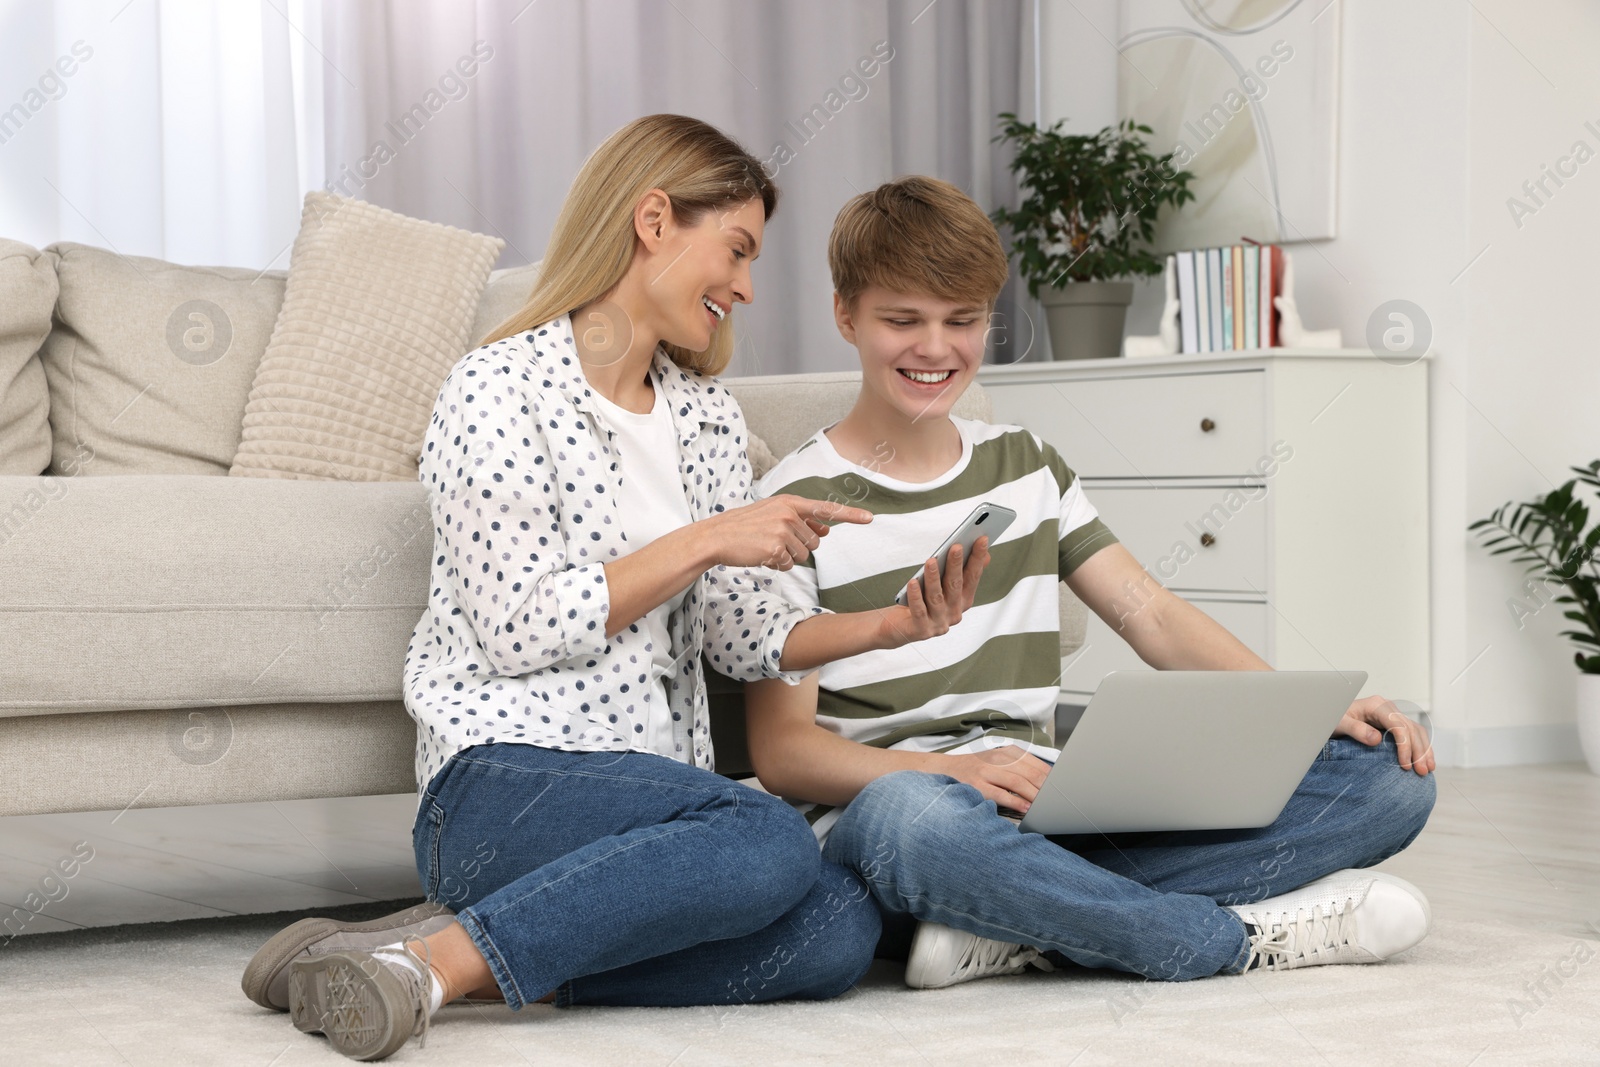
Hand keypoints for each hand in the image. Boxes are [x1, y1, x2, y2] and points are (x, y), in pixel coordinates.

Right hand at [702, 494, 871, 568]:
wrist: (718, 536)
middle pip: (815, 541)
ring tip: (767, 547)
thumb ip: (800, 519)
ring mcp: (782, 530)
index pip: (826, 508)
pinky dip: (778, 565)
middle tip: (776, 541)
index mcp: (790, 502)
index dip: (850, 514)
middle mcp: (789, 514)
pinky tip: (762, 555)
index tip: (870, 518)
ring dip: (788, 557)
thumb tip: (826, 530)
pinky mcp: (775, 548)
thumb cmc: (745, 526)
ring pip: (803, 555)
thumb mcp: (773, 514)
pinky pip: (789, 565)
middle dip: (799, 546)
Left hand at [876, 538, 990, 647]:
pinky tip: (912, 582)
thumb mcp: (944, 586)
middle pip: (955, 586)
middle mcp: (954, 613)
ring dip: (934, 578)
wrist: (899, 628)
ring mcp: (939, 623)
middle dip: (956, 565)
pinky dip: (916, 596)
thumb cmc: (922, 601)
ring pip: (936, 597)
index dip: (978, 559)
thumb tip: (984, 555)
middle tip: (956, 547)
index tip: (981, 540)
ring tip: (931, 561)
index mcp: (963, 601)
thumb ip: (962, 572)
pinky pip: (919, 610)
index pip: (973, 577)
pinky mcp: (922, 630)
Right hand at [932, 745, 1052, 811]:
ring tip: (1044, 807)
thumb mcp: (1000, 762)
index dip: (1051, 779)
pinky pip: (1000, 793)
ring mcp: (986, 770)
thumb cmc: (978, 770)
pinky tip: (1025, 809)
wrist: (946, 770)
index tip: (1062, 791)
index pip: (1036, 765)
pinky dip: (1015, 802)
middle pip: (1030, 773)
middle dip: (1046, 789)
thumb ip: (1021, 770)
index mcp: (1008, 752)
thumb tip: (1048, 783)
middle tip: (1057, 801)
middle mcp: (998, 758)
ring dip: (1034, 796)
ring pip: (1017, 782)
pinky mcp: (976, 784)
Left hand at [1333, 695, 1434, 775]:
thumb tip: (1377, 740)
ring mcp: (1393, 714)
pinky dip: (1421, 746)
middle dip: (1418, 751)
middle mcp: (1388, 708)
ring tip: (1428, 768)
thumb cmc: (1334, 718)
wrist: (1331, 714)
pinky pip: (1413, 733)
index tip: (1405, 764)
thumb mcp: (1341, 724)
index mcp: (1377, 705)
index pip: (1398, 725)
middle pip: (1411, 729)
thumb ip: (1357, 730)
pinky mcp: (1394, 723)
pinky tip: (1425, 760)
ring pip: (1416, 731)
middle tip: (1421, 771)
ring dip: (1424, 750)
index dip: (1405, 746)